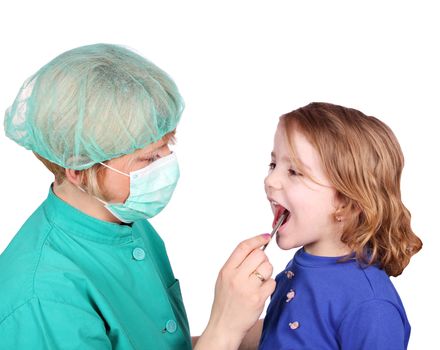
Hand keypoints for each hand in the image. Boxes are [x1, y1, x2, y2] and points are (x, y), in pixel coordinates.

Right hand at [198, 234, 275, 348]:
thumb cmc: (225, 301)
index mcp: (226, 270)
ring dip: (267, 273)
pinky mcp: (258, 298)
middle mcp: (236, 277)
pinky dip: (269, 286)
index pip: (243, 247)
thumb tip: (255, 248)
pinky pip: (272, 283)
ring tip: (259, 282)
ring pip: (267, 267)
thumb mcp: (223, 279)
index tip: (266, 236)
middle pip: (259, 255)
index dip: (257, 239)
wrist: (224, 325)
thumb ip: (236, 264)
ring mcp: (247, 288)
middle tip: (259, 269)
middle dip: (263, 259)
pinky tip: (261, 292)